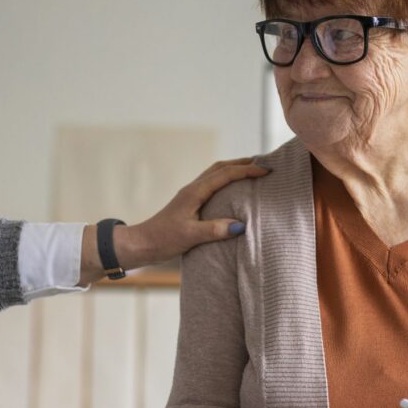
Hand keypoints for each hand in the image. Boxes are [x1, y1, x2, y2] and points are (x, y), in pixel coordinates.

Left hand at [78, 158, 268, 283]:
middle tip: (264, 164)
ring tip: (253, 171)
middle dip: (243, 163)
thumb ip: (215, 230)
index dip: (247, 171)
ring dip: (235, 169)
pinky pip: (212, 184)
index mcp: (194, 192)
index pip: (225, 175)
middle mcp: (193, 189)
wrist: (140, 244)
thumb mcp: (190, 236)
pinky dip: (227, 180)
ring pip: (216, 174)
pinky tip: (233, 189)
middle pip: (221, 167)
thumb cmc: (163, 239)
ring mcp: (191, 194)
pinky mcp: (190, 203)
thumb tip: (241, 225)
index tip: (266, 171)